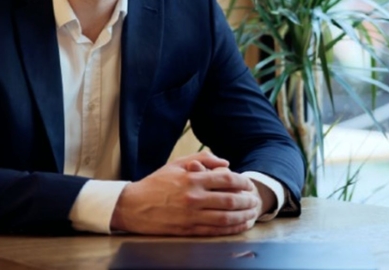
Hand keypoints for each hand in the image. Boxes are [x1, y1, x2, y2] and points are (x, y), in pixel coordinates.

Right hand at [110, 152, 261, 235]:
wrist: (133, 206)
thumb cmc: (156, 183)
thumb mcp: (176, 163)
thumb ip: (202, 158)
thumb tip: (226, 162)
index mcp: (192, 178)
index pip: (226, 178)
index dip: (242, 181)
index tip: (248, 184)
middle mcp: (193, 197)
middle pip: (230, 199)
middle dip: (247, 200)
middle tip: (255, 200)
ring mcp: (191, 215)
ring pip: (226, 217)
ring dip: (243, 216)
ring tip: (252, 214)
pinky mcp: (188, 229)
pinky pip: (215, 230)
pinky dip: (231, 229)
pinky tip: (239, 226)